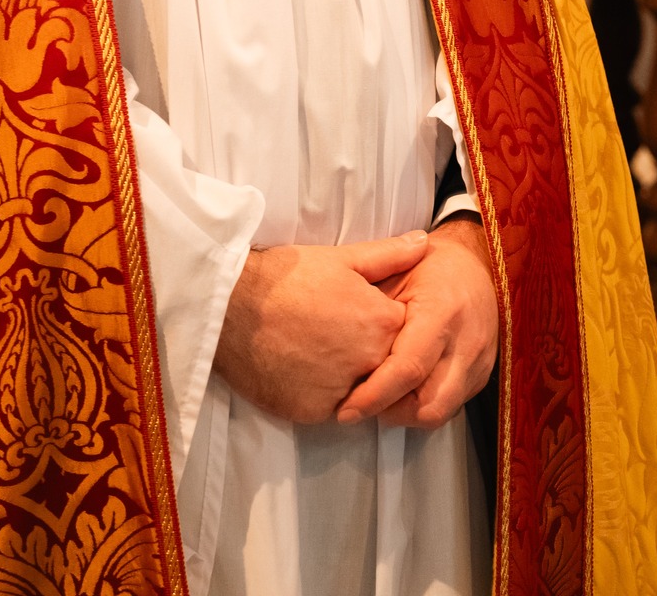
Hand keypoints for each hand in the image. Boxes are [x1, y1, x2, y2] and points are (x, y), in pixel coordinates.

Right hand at [214, 230, 428, 424]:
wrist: (232, 306)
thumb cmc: (286, 276)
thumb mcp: (341, 257)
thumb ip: (389, 255)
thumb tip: (425, 242)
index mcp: (382, 322)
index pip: (404, 331)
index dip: (382, 321)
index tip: (359, 312)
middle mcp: (370, 362)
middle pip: (384, 362)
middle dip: (369, 350)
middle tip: (335, 330)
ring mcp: (344, 392)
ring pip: (360, 389)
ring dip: (349, 375)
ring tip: (317, 349)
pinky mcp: (315, 413)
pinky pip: (331, 406)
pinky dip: (323, 392)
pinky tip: (302, 367)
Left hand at [335, 217, 498, 429]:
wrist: (478, 263)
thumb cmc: (430, 265)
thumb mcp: (395, 270)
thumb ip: (371, 307)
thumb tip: (338, 346)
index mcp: (442, 311)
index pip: (408, 368)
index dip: (375, 395)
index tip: (346, 409)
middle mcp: (466, 343)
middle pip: (428, 404)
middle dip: (389, 412)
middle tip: (359, 406)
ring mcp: (478, 363)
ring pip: (439, 412)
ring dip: (406, 413)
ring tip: (379, 399)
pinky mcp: (481, 376)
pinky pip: (450, 405)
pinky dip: (422, 404)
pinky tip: (401, 391)